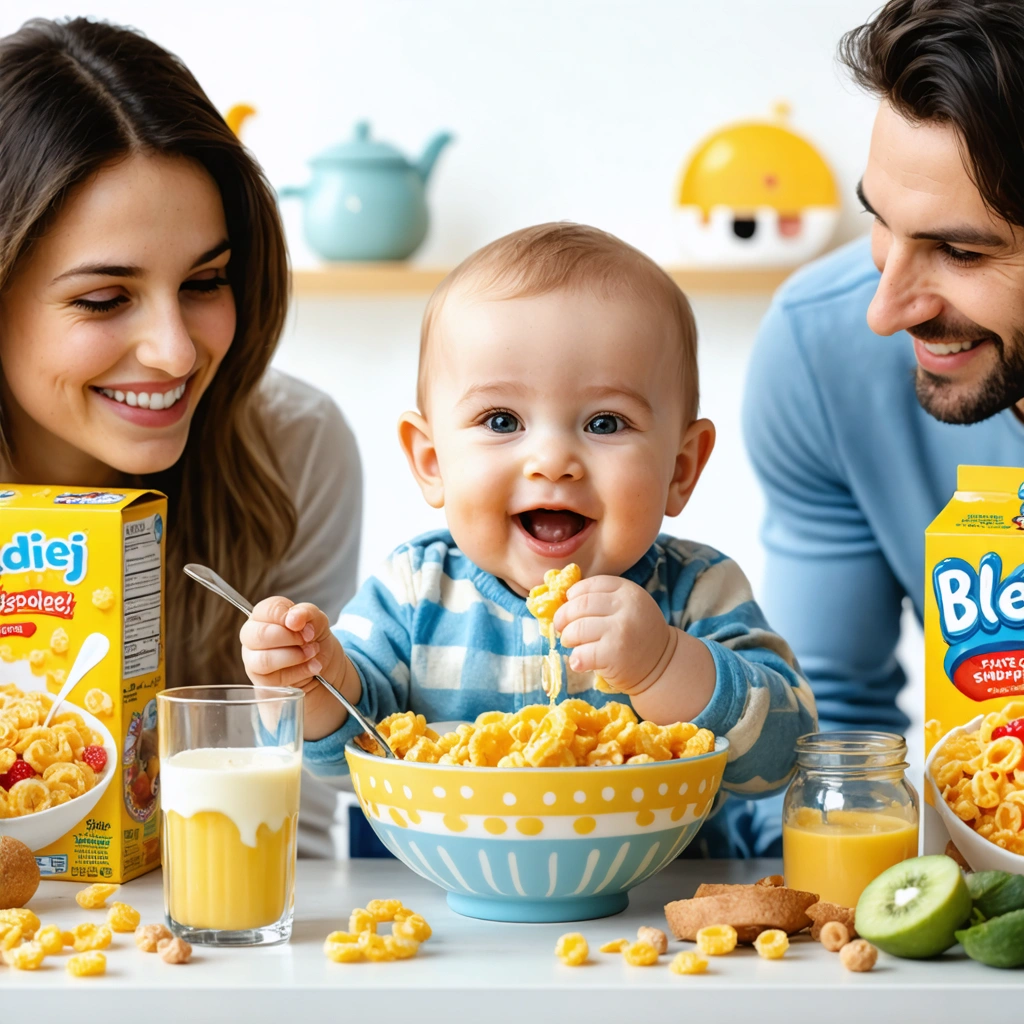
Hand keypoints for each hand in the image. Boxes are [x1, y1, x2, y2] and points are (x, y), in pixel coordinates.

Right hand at [239, 597, 353, 739]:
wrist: (324, 667)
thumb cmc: (314, 639)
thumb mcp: (318, 621)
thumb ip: (307, 613)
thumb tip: (294, 618)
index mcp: (263, 615)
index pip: (266, 610)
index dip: (287, 616)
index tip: (304, 624)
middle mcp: (252, 636)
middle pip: (259, 635)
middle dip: (290, 638)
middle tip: (309, 639)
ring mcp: (253, 660)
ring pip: (264, 660)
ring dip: (295, 656)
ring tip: (313, 653)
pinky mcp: (262, 681)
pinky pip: (275, 679)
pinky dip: (300, 672)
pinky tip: (313, 667)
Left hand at [553, 576, 676, 694]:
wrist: (662, 665)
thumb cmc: (636, 634)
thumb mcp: (627, 607)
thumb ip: (602, 599)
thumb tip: (561, 599)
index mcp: (627, 591)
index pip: (589, 586)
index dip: (573, 596)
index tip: (569, 606)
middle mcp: (625, 607)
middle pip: (579, 606)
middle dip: (563, 618)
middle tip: (562, 628)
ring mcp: (620, 630)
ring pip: (576, 629)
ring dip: (568, 638)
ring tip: (573, 644)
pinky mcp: (614, 654)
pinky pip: (582, 653)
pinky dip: (576, 659)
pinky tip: (580, 662)